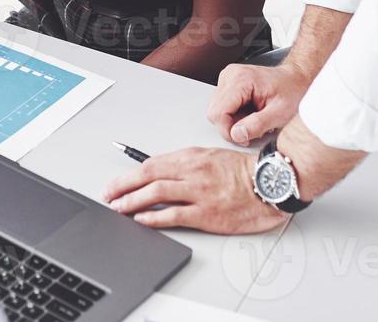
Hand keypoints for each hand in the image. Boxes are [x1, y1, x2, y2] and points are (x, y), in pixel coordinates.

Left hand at [102, 147, 287, 234]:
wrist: (269, 183)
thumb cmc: (243, 172)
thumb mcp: (210, 157)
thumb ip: (186, 165)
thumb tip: (161, 174)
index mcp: (190, 157)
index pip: (150, 164)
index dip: (128, 175)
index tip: (115, 183)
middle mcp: (191, 172)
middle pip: (147, 176)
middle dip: (122, 186)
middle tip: (108, 195)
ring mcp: (198, 192)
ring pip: (156, 193)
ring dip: (132, 201)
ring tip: (118, 208)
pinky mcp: (207, 213)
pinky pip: (174, 215)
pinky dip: (153, 218)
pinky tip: (141, 220)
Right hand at [208, 62, 311, 145]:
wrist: (296, 79)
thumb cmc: (292, 91)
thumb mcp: (280, 113)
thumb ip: (257, 124)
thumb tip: (236, 135)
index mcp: (241, 79)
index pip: (218, 112)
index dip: (228, 131)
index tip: (244, 138)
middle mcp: (230, 75)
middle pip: (214, 112)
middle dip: (231, 127)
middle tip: (252, 129)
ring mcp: (228, 78)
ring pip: (216, 110)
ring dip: (233, 121)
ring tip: (253, 118)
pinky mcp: (228, 84)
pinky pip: (222, 107)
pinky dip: (234, 115)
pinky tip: (249, 113)